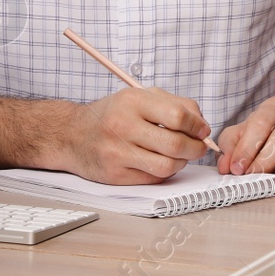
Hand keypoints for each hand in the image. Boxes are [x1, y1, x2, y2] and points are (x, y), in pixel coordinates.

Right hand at [65, 87, 212, 184]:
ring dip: (182, 163)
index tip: (203, 130)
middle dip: (195, 148)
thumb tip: (202, 125)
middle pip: (175, 144)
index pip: (178, 116)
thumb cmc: (111, 114)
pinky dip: (164, 172)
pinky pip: (153, 179)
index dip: (198, 126)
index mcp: (132, 101)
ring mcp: (118, 153)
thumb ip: (174, 104)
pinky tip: (160, 162)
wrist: (72, 134)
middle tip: (198, 147)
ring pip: (167, 166)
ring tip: (179, 155)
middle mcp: (123, 126)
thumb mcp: (139, 96)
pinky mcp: (115, 175)